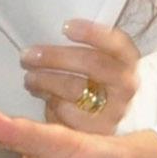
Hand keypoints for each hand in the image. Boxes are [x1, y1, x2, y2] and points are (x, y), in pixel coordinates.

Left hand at [20, 20, 139, 133]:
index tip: (66, 27)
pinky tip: (42, 96)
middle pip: (93, 64)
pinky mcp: (98, 130)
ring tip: (30, 78)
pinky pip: (68, 113)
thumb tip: (45, 38)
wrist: (100, 122)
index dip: (92, 33)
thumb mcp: (91, 63)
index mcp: (127, 61)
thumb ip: (77, 50)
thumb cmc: (91, 84)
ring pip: (75, 88)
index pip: (117, 43)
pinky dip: (50, 102)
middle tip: (29, 55)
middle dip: (55, 57)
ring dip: (46, 80)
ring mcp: (114, 110)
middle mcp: (125, 85)